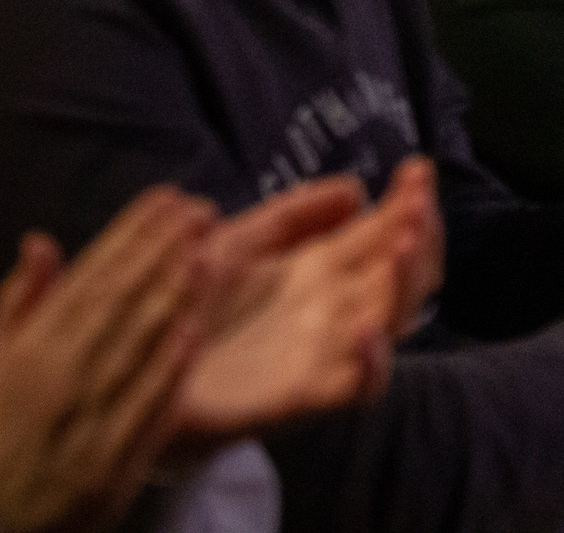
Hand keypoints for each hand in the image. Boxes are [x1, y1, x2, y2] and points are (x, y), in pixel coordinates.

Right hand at [0, 188, 211, 532]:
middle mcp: (55, 383)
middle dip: (160, 254)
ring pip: (132, 352)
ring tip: (206, 253)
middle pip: (116, 307)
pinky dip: (163, 374)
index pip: (87, 283)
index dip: (129, 237)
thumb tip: (42, 242)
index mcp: (26, 355)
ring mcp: (81, 426)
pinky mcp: (104, 470)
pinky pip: (139, 414)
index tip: (166, 198)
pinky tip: (191, 335)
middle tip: (200, 209)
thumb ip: (17, 306)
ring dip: (170, 300)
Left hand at [173, 169, 424, 441]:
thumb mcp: (235, 243)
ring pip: (396, 318)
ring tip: (404, 244)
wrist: (140, 373)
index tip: (416, 169)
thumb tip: (357, 188)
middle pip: (404, 271)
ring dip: (408, 282)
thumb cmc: (188, 306)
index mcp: (324, 267)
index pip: (387, 231)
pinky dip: (372, 361)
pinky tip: (366, 329)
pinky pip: (359, 385)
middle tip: (418, 205)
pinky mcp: (308, 395)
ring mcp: (329, 350)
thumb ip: (291, 215)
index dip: (409, 201)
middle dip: (420, 234)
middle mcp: (339, 306)